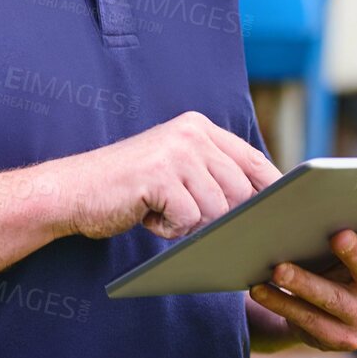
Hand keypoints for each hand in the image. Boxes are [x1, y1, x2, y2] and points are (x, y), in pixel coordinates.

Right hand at [44, 111, 281, 239]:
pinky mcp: (160, 177)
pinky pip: (190, 221)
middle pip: (240, 191)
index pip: (252, 159)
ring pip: (217, 209)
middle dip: (222, 217)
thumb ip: (213, 175)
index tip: (283, 213)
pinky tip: (148, 216)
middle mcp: (191, 133)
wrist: (73, 191)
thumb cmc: (128, 189)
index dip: (271, 189)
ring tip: (160, 211)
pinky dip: (170, 230)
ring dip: (192, 224)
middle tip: (187, 218)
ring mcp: (176, 152)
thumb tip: (265, 206)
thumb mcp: (176, 170)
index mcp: (198, 127)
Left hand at [248, 196, 356, 350]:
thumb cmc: (336, 263)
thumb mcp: (351, 245)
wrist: (320, 313)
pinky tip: (260, 289)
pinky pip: (307, 320)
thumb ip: (352, 225)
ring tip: (277, 267)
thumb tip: (320, 195)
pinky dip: (281, 303)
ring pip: (332, 300)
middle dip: (355, 253)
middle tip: (336, 235)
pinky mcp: (341, 340)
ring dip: (303, 283)